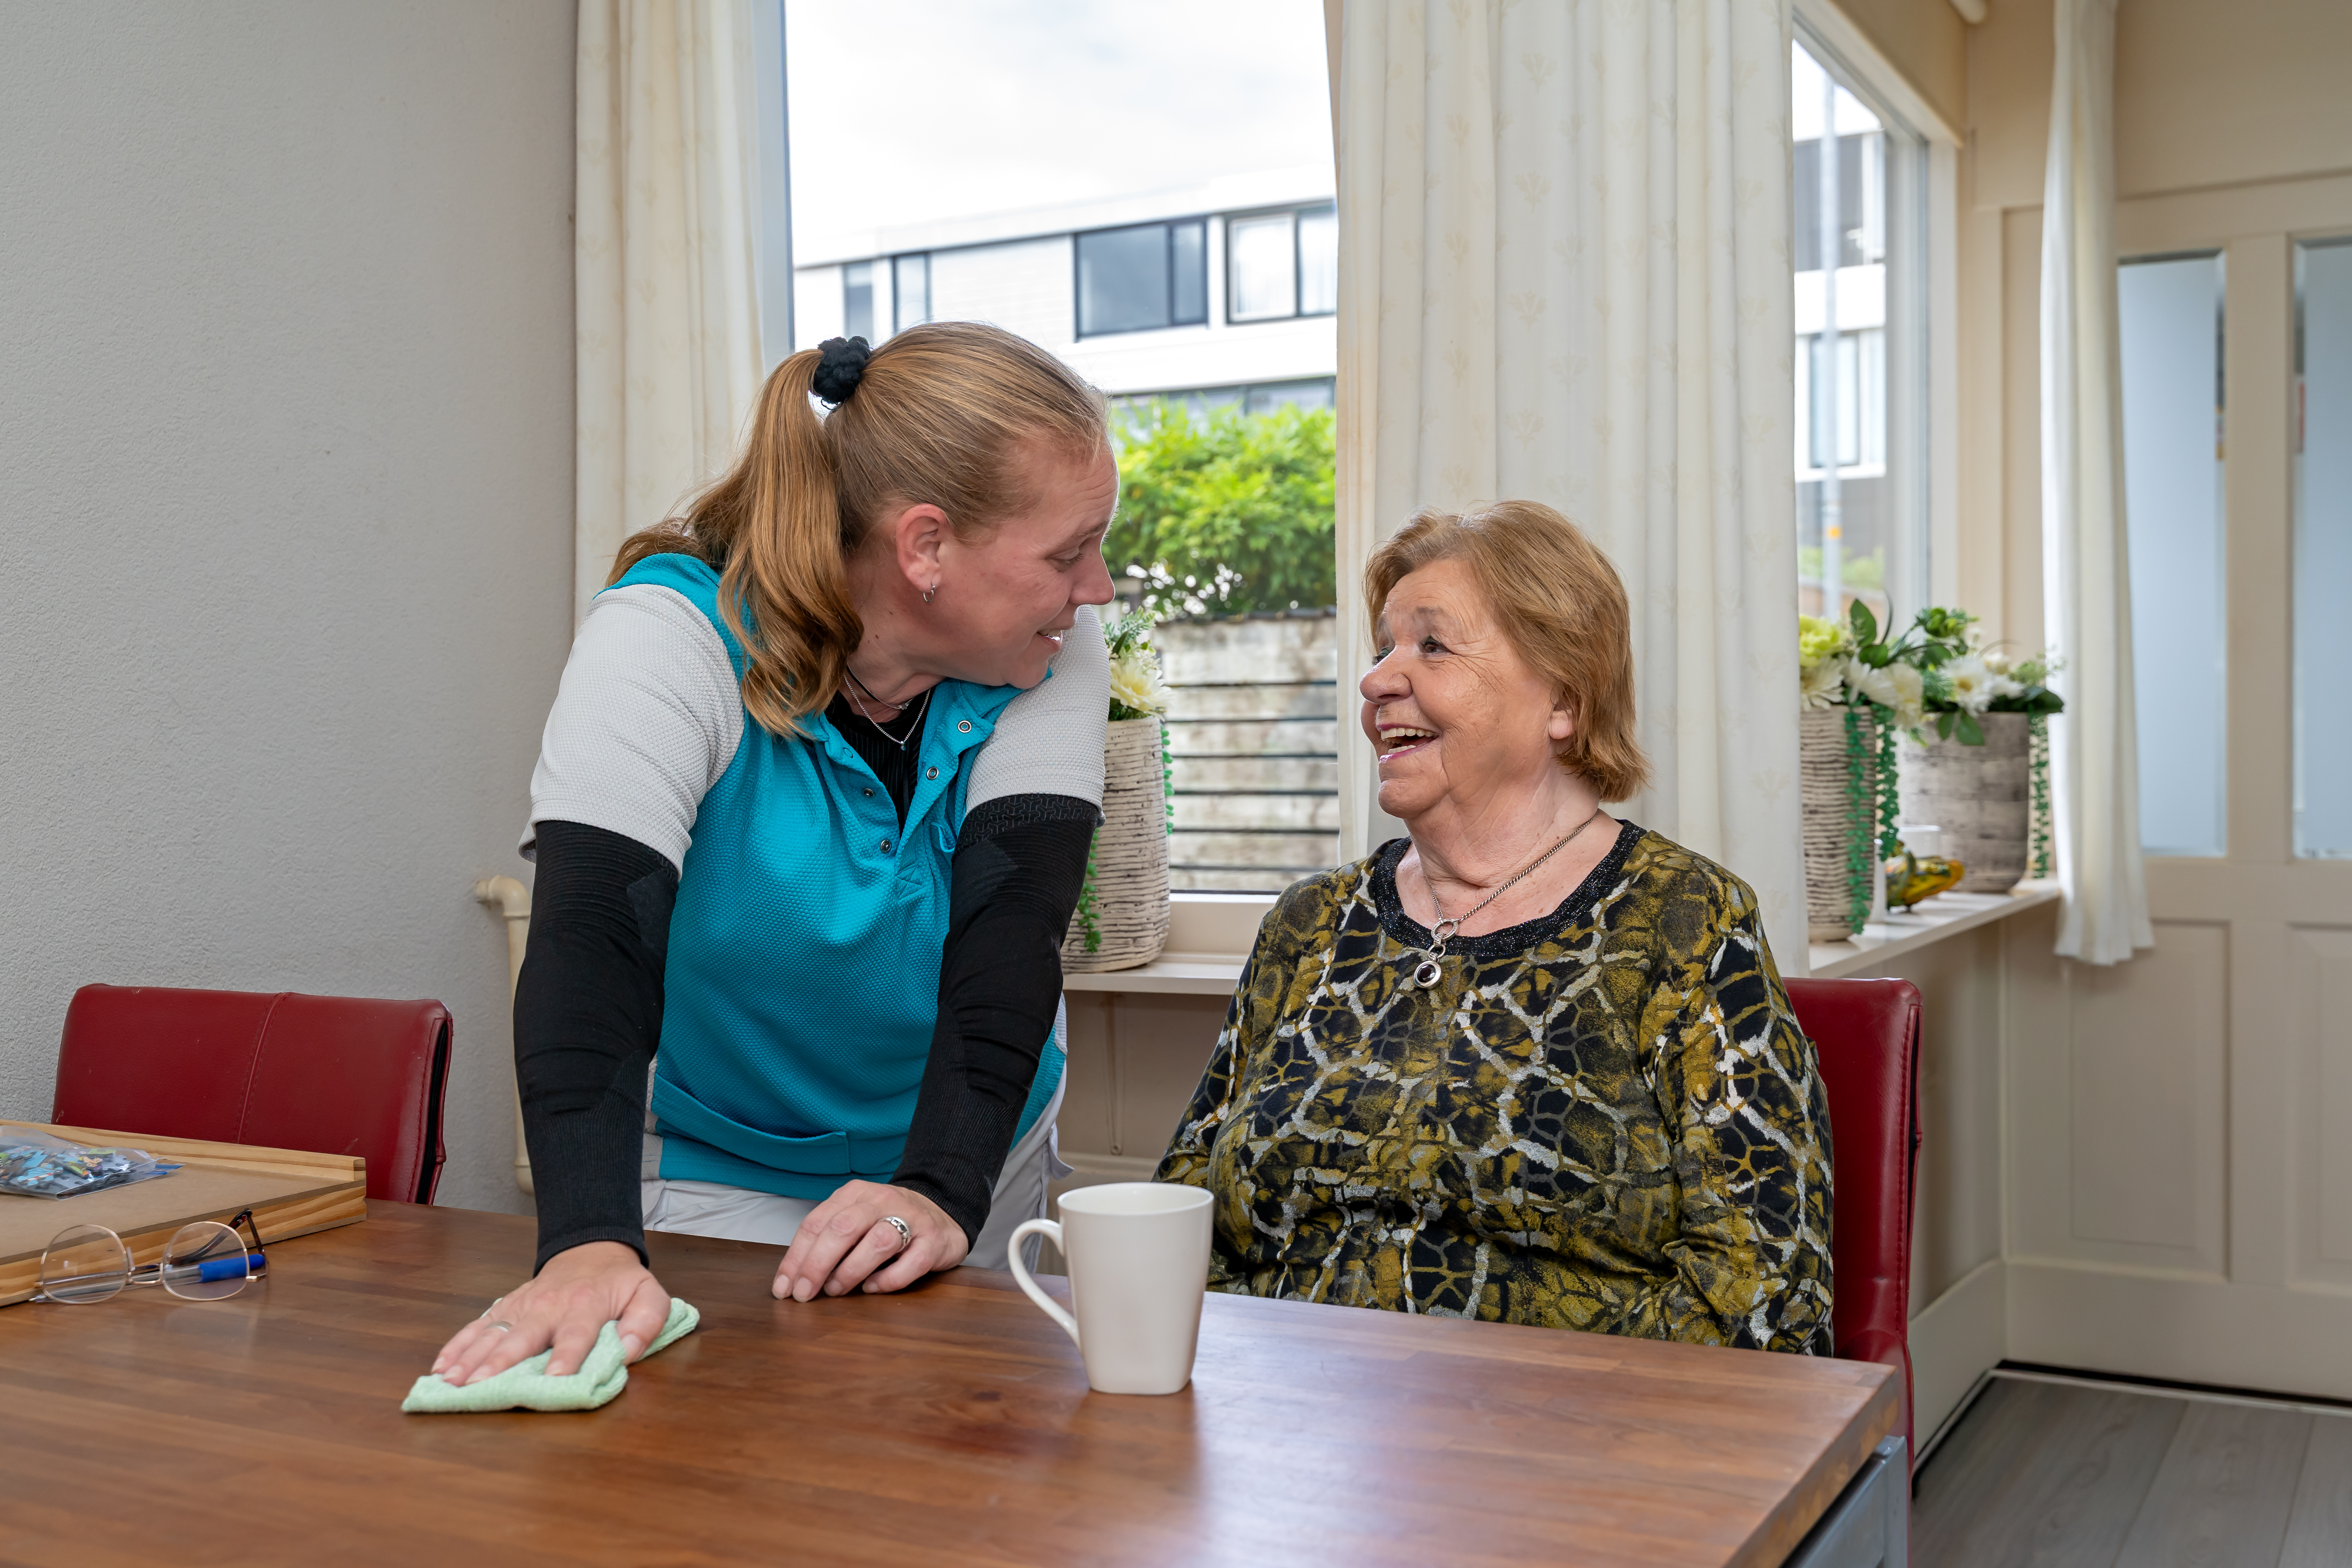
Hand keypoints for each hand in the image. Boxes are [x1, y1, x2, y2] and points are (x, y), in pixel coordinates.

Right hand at [430, 1241, 670, 1385]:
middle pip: (523, 1336)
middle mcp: (549, 1305)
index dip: (566, 1356)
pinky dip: (457, 1345)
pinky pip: (478, 1325)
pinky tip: (441, 1366)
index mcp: (586, 1305)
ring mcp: (523, 1305)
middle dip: (499, 1362)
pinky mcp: (506, 1306)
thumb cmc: (620, 1282)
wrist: (592, 1250)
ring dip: (469, 1358)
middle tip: (477, 1385)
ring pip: (493, 1332)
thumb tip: (631, 1351)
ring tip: (449, 1382)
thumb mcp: (649, 1295)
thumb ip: (647, 1322)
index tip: (555, 1379)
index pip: (576, 1334)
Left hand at [772, 1181, 965, 1301]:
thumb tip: (794, 1279)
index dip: (796, 1257)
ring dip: (850, 1271)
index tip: (783, 1288)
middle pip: (843, 1229)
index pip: (817, 1222)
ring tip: (837, 1290)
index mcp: (855, 1194)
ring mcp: (912, 1218)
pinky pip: (911, 1263)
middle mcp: (882, 1200)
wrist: (943, 1213)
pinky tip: (872, 1288)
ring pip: (878, 1242)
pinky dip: (887, 1280)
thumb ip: (828, 1240)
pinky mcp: (935, 1240)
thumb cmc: (888, 1223)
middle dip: (816, 1265)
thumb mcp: (855, 1220)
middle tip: (804, 1295)